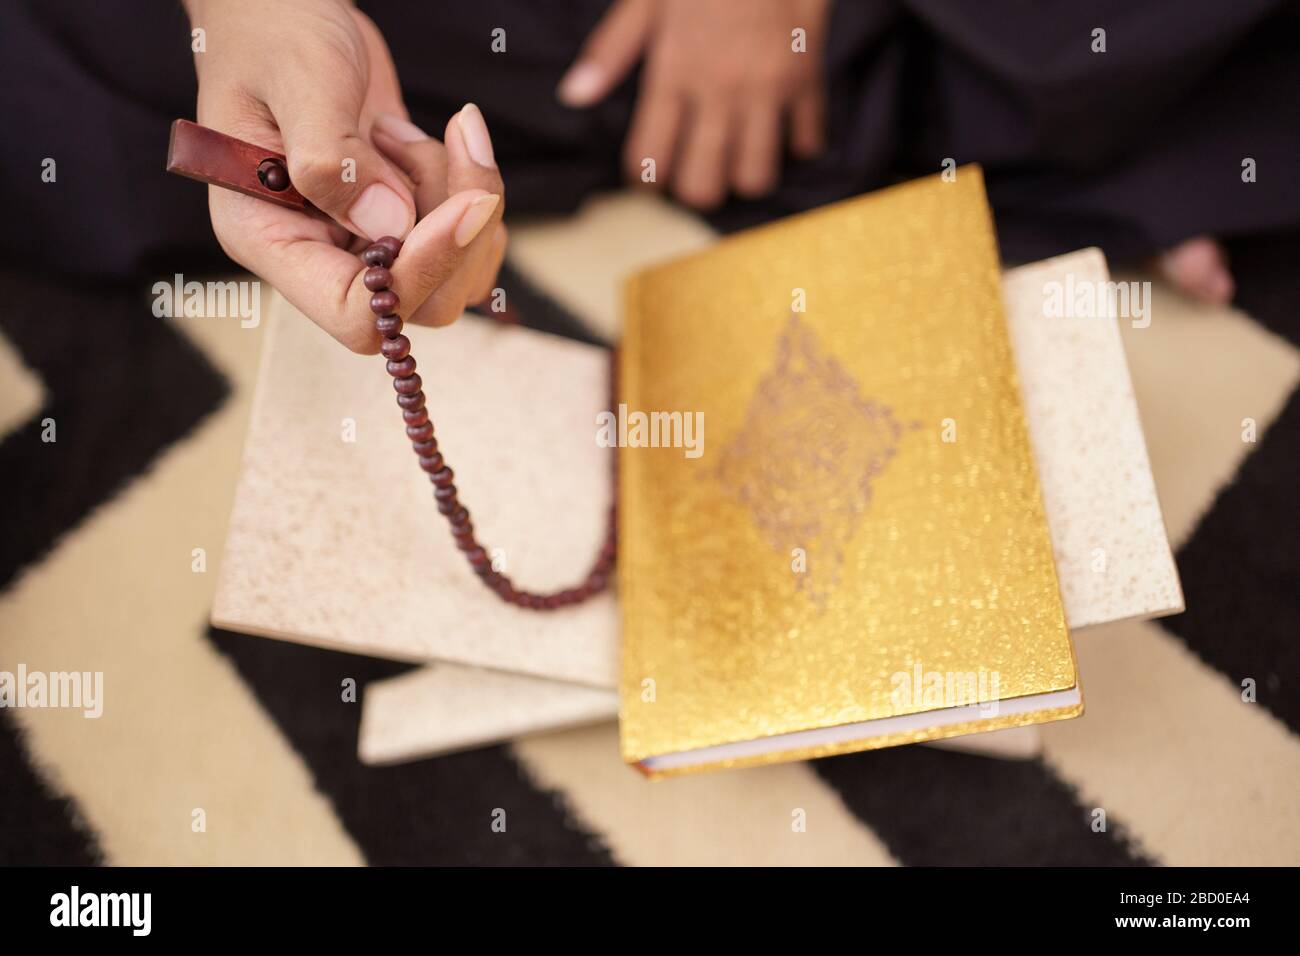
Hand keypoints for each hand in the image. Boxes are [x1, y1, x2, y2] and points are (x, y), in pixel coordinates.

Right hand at [184, 0, 504, 351]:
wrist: (283, 7)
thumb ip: (334, 159)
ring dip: (461, 198)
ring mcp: (361, 242)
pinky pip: (465, 241)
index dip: (419, 272)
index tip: (463, 206)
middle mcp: (317, 255)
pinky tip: (419, 138)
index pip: (357, 312)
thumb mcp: (299, 79)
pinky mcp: (399, 220)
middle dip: (460, 231)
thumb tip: (391, 228)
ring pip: (455, 273)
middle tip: (456, 143)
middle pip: (422, 303)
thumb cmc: (273, 30)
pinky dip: (465, 188)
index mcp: (268, 240)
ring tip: (406, 132)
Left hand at [558, 0, 829, 208]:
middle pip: (704, 185)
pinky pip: (807, 141)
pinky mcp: (806, 79)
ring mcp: (765, 88)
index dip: (646, 180)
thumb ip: (611, 50)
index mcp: (673, 72)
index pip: (650, 158)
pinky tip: (783, 128)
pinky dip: (797, 145)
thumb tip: (573, 95)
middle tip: (696, 174)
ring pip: (756, 176)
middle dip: (696, 191)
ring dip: (746, 176)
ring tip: (739, 158)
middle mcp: (717, 89)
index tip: (651, 175)